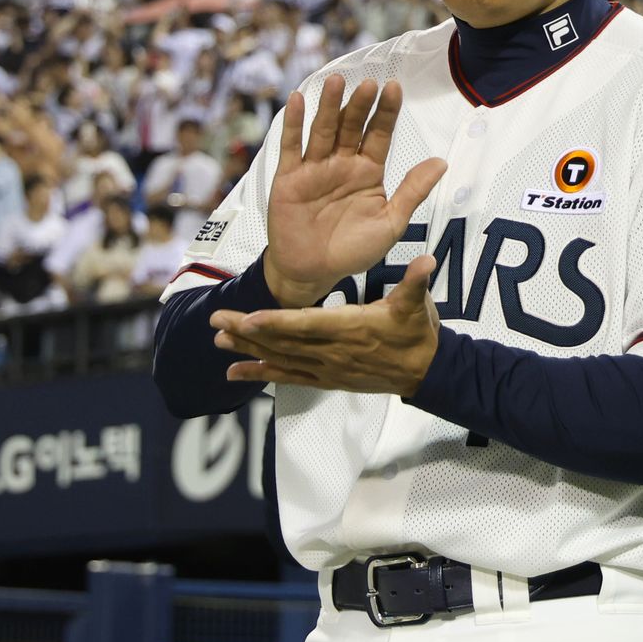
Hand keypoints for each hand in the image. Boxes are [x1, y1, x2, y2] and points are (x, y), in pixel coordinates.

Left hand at [215, 254, 439, 395]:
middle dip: (247, 333)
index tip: (247, 318)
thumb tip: (426, 262)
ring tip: (218, 342)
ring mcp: (328, 367)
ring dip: (248, 351)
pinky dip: (262, 374)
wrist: (425, 372)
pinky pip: (289, 377)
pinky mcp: (327, 379)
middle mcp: (333, 351)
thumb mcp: (418, 305)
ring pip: (281, 359)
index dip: (276, 322)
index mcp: (351, 328)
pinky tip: (236, 372)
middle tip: (216, 322)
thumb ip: (416, 282)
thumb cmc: (417, 334)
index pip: (307, 324)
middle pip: (283, 341)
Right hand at [262, 76, 445, 307]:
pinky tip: (298, 99)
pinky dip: (294, 124)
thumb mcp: (391, 222)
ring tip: (336, 82)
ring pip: (323, 131)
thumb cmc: (353, 250)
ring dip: (328, 106)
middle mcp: (342, 164)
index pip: (379, 134)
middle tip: (369, 84)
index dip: (386, 112)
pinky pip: (292, 147)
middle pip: (351, 127)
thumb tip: (442, 162)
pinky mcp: (289, 177)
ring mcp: (315, 168)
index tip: (394, 88)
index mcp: (368, 171)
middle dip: (360, 105)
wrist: (313, 272)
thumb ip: (413, 191)